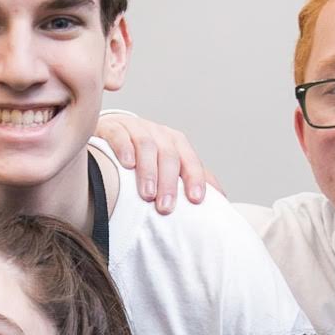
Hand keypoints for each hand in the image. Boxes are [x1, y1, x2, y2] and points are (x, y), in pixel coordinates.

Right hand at [94, 111, 218, 213]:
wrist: (112, 134)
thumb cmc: (146, 158)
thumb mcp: (170, 165)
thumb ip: (192, 179)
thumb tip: (222, 199)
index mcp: (176, 143)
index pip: (190, 160)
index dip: (194, 179)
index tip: (196, 201)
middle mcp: (158, 133)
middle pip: (169, 155)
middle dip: (169, 183)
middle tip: (165, 207)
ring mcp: (135, 128)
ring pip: (146, 145)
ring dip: (148, 171)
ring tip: (147, 194)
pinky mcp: (113, 127)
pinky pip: (120, 134)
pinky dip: (124, 148)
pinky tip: (126, 164)